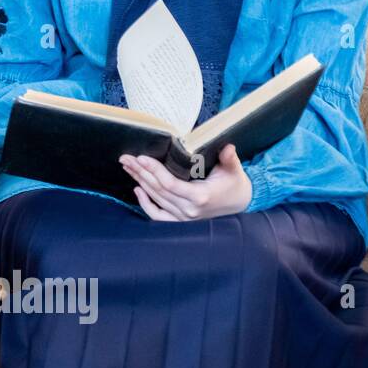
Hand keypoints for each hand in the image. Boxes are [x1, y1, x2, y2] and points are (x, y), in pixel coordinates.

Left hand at [120, 143, 251, 220]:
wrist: (241, 204)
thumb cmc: (235, 184)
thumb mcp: (234, 170)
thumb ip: (229, 158)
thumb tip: (227, 146)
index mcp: (200, 196)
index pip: (170, 183)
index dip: (153, 170)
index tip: (140, 158)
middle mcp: (189, 209)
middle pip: (158, 189)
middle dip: (140, 172)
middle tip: (125, 158)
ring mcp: (183, 217)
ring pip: (156, 198)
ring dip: (140, 182)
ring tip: (128, 167)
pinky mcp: (180, 220)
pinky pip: (158, 215)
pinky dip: (146, 204)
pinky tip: (137, 190)